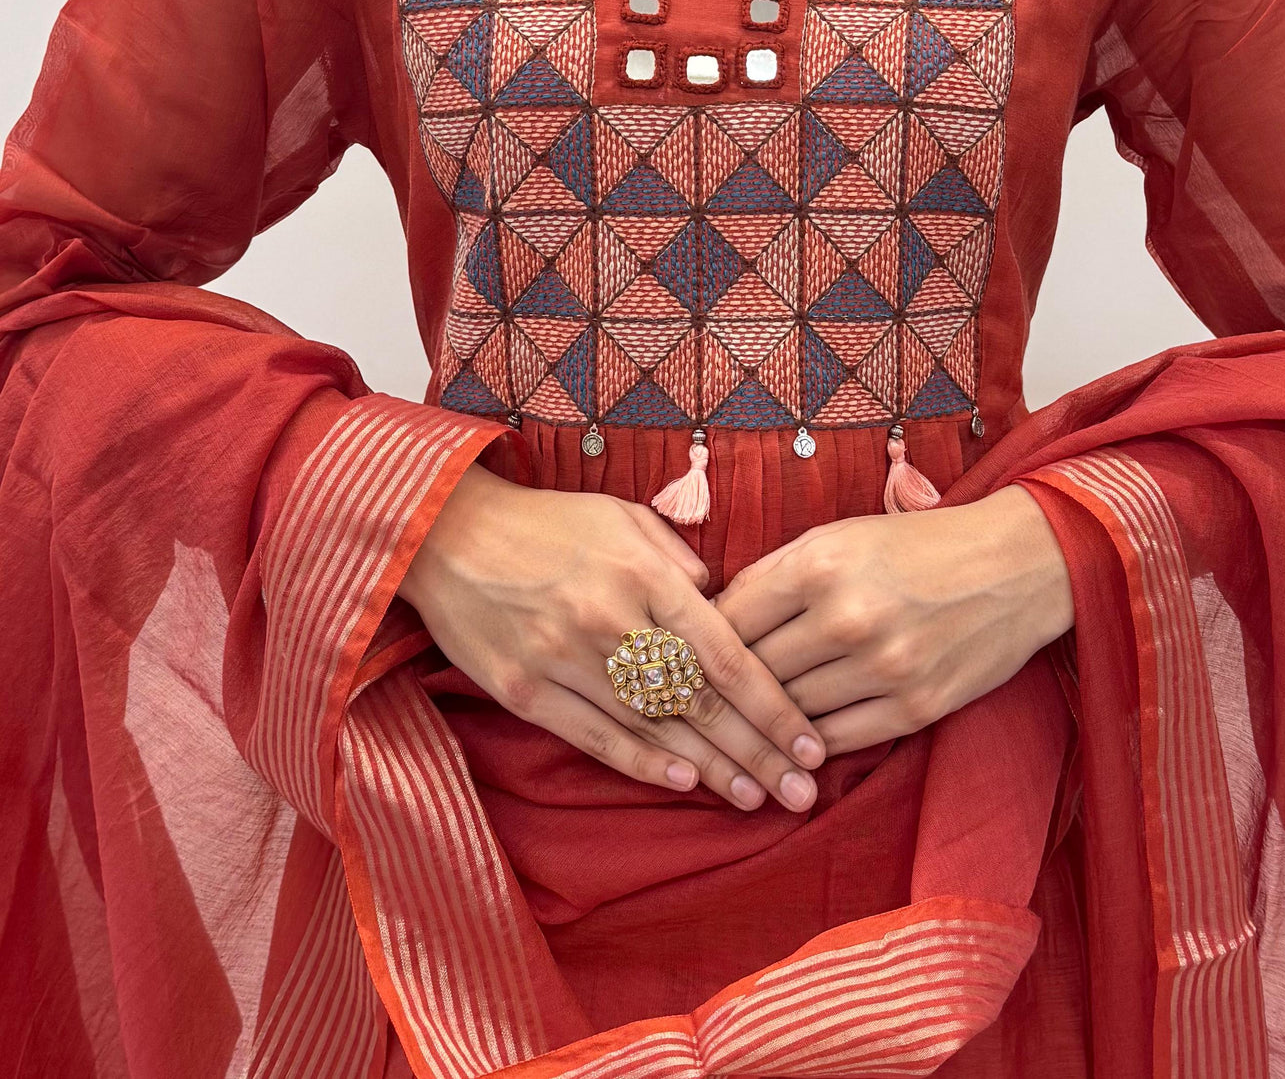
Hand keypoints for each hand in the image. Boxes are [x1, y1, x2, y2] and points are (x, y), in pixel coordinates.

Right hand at [397, 464, 824, 810]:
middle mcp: (610, 620)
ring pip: (653, 727)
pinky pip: (594, 737)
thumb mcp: (623, 517)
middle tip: (802, 790)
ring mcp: (564, 659)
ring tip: (756, 797)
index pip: (726, 654)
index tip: (811, 741)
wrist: (443, 533)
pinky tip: (684, 785)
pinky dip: (642, 763)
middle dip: (757, 751)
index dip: (774, 706)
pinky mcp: (523, 690)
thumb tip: (724, 604)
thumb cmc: (547, 523)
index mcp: (645, 575)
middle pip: (698, 701)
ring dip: (710, 769)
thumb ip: (679, 560)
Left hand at [714, 484, 1073, 755]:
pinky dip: (810, 742)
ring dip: (766, 720)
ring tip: (741, 725)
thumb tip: (713, 614)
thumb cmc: (917, 545)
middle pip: (755, 671)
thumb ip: (774, 572)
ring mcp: (884, 667)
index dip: (700, 641)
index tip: (685, 656)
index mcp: (821, 565)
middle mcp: (848, 617)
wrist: (1017, 566)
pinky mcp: (916, 708)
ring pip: (791, 711)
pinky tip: (794, 738)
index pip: (731, 619)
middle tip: (699, 700)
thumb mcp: (840, 536)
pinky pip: (837, 740)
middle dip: (724, 687)